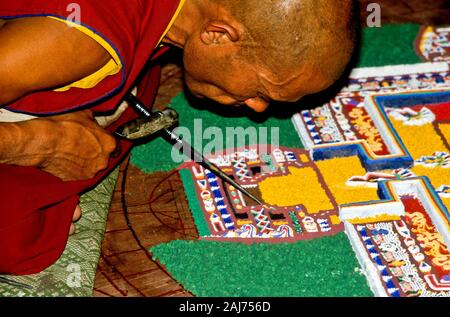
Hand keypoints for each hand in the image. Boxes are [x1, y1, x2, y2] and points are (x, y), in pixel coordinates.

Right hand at [2, 110, 116, 180]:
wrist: (44, 142)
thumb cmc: (63, 126)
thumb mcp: (83, 114)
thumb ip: (94, 121)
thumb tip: (93, 122)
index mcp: (109, 143)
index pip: (112, 143)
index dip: (102, 140)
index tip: (96, 139)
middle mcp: (104, 161)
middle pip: (103, 156)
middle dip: (94, 151)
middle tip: (81, 145)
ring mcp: (91, 172)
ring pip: (91, 166)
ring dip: (84, 161)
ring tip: (71, 152)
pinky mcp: (77, 180)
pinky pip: (78, 174)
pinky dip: (73, 169)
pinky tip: (65, 160)